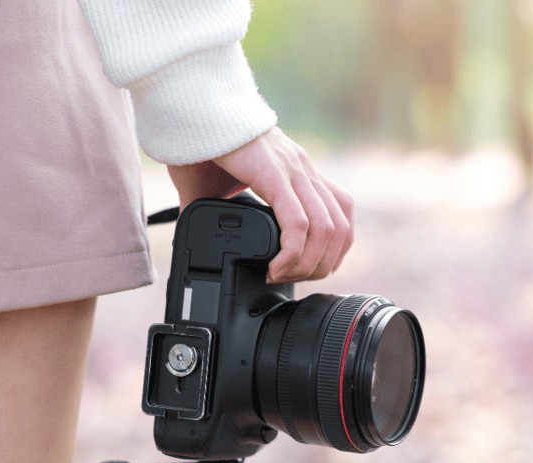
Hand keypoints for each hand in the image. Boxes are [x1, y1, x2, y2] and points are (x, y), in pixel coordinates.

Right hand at [167, 128, 353, 282]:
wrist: (190, 113)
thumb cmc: (201, 148)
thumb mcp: (221, 189)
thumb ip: (222, 215)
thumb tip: (200, 244)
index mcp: (300, 173)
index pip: (342, 214)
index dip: (334, 249)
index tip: (309, 269)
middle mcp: (304, 172)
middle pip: (340, 229)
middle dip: (322, 265)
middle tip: (292, 278)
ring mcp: (293, 171)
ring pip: (325, 229)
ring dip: (308, 263)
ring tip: (282, 275)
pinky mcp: (273, 174)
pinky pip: (297, 222)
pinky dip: (291, 252)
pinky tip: (275, 266)